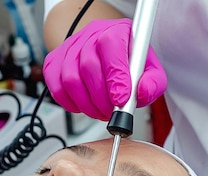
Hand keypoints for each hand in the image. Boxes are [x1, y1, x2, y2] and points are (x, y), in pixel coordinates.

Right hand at [42, 18, 166, 120]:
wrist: (105, 51)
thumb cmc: (128, 60)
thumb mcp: (150, 69)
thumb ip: (152, 82)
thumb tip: (141, 92)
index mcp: (116, 32)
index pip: (111, 47)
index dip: (116, 77)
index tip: (121, 100)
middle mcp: (90, 35)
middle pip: (88, 66)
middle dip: (101, 98)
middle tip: (112, 112)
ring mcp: (69, 48)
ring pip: (70, 79)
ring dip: (86, 104)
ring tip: (100, 111)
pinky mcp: (54, 62)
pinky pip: (56, 87)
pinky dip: (69, 103)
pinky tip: (83, 105)